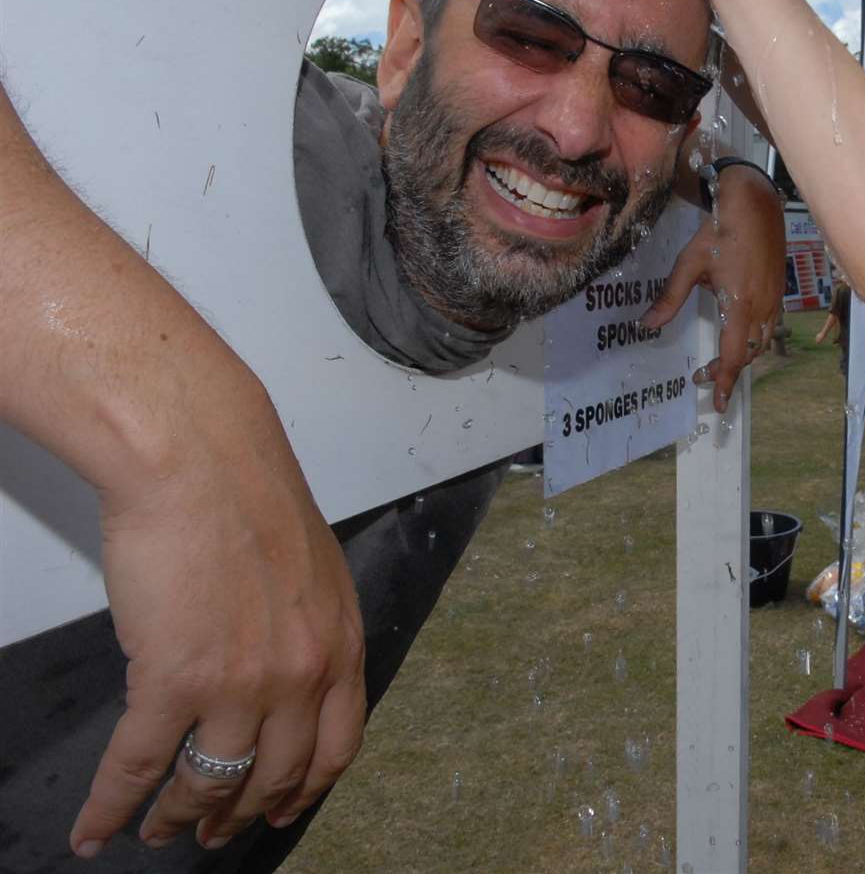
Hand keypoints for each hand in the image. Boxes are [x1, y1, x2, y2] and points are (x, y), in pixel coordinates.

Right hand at [69, 389, 365, 856]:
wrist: (198, 459)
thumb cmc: (246, 495)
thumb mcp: (314, 569)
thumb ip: (309, 628)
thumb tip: (289, 671)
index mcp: (340, 644)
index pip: (336, 746)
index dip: (304, 789)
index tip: (283, 810)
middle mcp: (302, 675)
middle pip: (276, 777)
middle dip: (241, 814)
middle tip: (215, 833)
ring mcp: (241, 686)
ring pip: (210, 783)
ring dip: (181, 819)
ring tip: (159, 833)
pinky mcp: (174, 683)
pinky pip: (139, 769)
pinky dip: (112, 809)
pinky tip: (97, 829)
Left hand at [641, 165, 784, 411]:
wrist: (756, 205)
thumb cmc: (719, 232)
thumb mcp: (689, 264)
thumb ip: (670, 298)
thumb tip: (647, 325)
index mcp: (739, 304)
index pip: (734, 355)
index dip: (725, 382)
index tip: (718, 403)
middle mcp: (761, 307)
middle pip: (749, 354)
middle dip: (728, 371)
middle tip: (703, 375)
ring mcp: (774, 300)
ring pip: (762, 342)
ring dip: (743, 356)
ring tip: (721, 359)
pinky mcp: (779, 292)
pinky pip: (770, 326)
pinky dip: (755, 339)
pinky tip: (740, 331)